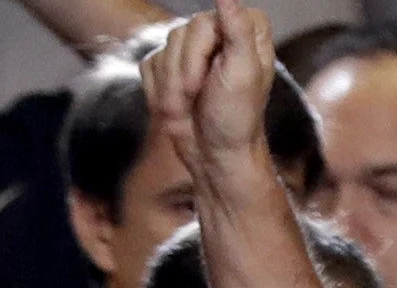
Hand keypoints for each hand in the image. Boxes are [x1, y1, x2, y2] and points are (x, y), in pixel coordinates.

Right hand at [137, 0, 277, 191]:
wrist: (215, 156)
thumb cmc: (236, 120)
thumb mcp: (244, 75)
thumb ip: (238, 31)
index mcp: (247, 31)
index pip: (205, 22)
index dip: (200, 53)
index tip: (211, 78)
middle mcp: (221, 33)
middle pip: (180, 35)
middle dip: (183, 74)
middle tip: (196, 98)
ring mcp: (193, 50)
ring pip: (162, 50)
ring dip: (170, 88)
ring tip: (188, 108)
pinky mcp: (170, 67)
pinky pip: (149, 66)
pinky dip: (158, 91)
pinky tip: (178, 107)